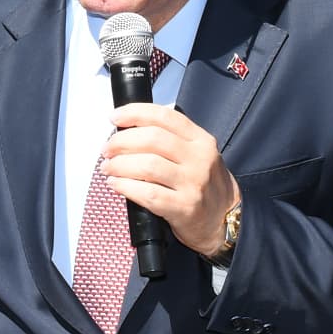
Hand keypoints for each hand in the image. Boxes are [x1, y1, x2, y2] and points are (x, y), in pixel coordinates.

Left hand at [100, 105, 241, 257]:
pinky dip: (126, 187)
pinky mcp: (184, 207)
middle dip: (121, 141)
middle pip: (152, 139)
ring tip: (108, 168)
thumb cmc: (204, 185)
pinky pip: (148, 194)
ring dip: (120, 165)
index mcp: (200, 140)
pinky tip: (116, 184)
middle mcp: (199, 159)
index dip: (135, 113)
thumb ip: (171, 139)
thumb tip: (129, 131)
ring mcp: (193, 184)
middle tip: (107, 149)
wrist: (225, 219)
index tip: (115, 117)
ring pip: (148, 165)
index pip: (164, 117)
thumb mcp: (197, 154)